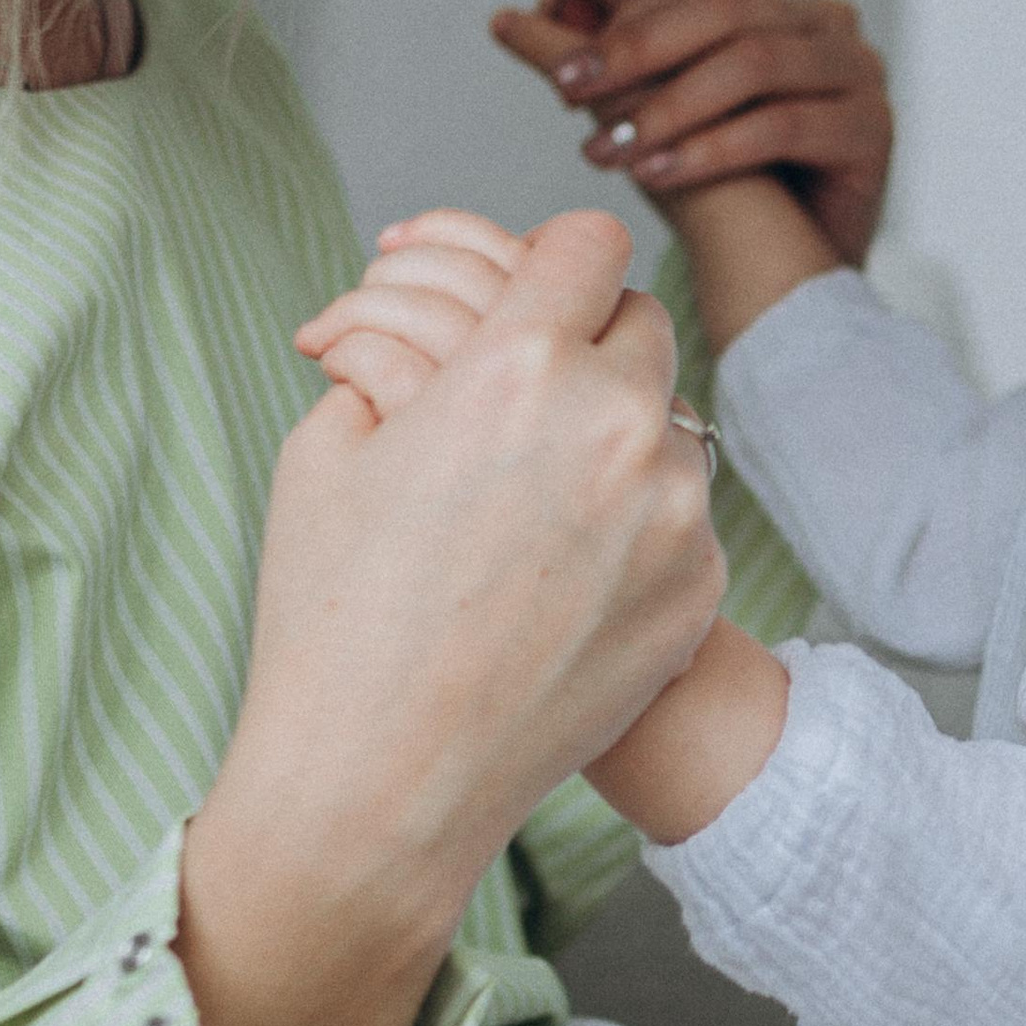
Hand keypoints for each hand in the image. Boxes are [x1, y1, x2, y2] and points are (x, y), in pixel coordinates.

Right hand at [181, 212, 722, 1025]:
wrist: (381, 783)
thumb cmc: (333, 616)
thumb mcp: (329, 447)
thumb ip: (402, 356)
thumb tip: (439, 334)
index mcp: (517, 366)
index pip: (586, 242)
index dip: (552, 258)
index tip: (534, 289)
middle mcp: (614, 423)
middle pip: (640, 321)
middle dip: (586, 342)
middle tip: (528, 394)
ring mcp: (672, 511)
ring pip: (671, 420)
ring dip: (616, 435)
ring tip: (538, 499)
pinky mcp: (696, 589)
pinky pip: (684, 516)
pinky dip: (637, 526)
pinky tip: (562, 576)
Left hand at [493, 0, 893, 267]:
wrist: (804, 264)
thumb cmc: (728, 177)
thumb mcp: (657, 103)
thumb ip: (600, 59)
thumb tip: (507, 19)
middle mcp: (821, 16)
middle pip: (725, 5)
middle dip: (637, 45)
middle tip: (566, 87)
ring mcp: (855, 69)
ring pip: (753, 64)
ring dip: (668, 105)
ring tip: (604, 150)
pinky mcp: (871, 129)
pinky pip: (783, 127)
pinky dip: (711, 149)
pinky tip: (655, 179)